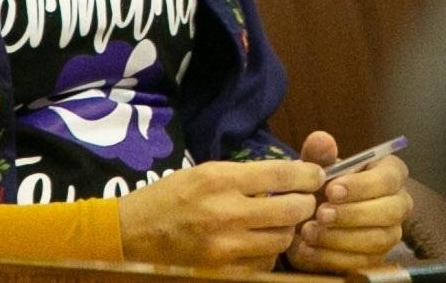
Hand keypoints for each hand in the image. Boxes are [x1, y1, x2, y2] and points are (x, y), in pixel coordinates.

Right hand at [117, 157, 320, 270]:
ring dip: (285, 231)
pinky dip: (265, 255)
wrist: (129, 236)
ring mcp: (224, 249)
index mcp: (220, 180)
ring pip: (281, 240)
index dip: (309, 174)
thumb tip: (292, 173)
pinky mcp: (221, 274)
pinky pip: (263, 265)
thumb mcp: (205, 173)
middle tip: (300, 202)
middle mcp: (225, 213)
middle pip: (292, 210)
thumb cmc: (169, 199)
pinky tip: (255, 245)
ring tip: (275, 224)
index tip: (315, 176)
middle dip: (303, 204)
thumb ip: (248, 175)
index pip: (283, 173)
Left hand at [283, 130, 414, 275]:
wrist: (315, 220)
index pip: (388, 179)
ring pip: (377, 240)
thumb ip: (318, 154)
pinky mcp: (377, 260)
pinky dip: (332, 257)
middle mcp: (399, 204)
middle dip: (353, 214)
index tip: (331, 190)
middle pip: (389, 211)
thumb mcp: (318, 169)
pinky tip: (308, 249)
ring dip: (340, 237)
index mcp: (391, 174)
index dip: (362, 186)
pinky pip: (361, 262)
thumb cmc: (324, 188)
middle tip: (321, 214)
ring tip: (308, 232)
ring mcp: (391, 234)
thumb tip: (321, 139)